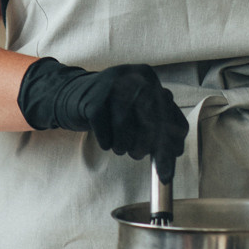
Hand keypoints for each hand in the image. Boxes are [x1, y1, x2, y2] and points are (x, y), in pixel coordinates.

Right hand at [18, 57, 188, 182]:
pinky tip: (106, 140)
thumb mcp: (138, 109)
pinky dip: (107, 142)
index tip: (168, 172)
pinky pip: (105, 134)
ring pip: (126, 128)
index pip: (166, 113)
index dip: (168, 144)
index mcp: (148, 76)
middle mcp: (131, 76)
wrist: (72, 95)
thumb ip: (160, 125)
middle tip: (139, 156)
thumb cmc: (112, 107)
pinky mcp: (92, 101)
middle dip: (147, 146)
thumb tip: (176, 152)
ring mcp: (111, 86)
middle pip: (150, 119)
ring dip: (123, 146)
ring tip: (120, 146)